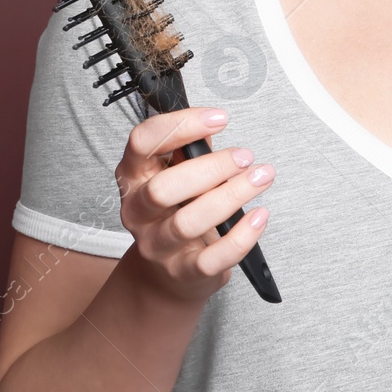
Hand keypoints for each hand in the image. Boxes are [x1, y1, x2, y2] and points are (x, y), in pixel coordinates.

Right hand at [113, 107, 273, 305]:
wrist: (168, 274)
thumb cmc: (176, 213)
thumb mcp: (175, 175)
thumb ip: (190, 151)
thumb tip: (213, 126)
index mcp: (132, 177)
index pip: (142, 142)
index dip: (180, 125)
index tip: (218, 118)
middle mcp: (137, 211)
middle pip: (163, 188)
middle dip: (211, 168)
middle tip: (244, 157)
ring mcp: (157, 245)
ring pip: (189, 221)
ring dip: (232, 196)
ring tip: (259, 178)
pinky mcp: (183, 272)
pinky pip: (214, 257)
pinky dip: (242, 235)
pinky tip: (259, 216)